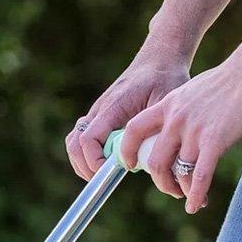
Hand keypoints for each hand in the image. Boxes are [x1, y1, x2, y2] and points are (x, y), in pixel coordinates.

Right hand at [64, 42, 190, 180]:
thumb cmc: (166, 77)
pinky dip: (87, 154)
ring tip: (102, 176)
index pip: (89, 139)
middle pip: (74, 144)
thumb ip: (156, 129)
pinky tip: (107, 163)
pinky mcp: (100, 118)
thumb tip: (151, 160)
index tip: (110, 173)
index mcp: (113, 107)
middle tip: (103, 181)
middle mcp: (99, 111)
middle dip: (84, 167)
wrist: (158, 59)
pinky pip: (82, 139)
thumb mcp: (167, 102)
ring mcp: (96, 114)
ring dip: (83, 162)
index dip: (94, 161)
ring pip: (74, 143)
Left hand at [120, 45, 241, 212]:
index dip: (126, 151)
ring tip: (187, 195)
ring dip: (182, 189)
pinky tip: (194, 205)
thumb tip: (170, 132)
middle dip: (160, 182)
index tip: (129, 164)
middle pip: (155, 162)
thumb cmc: (223, 84)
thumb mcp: (189, 93)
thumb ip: (176, 112)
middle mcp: (176, 120)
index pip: (133, 130)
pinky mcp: (215, 141)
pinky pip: (200, 176)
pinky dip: (195, 195)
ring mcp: (195, 132)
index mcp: (167, 106)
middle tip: (169, 188)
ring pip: (178, 172)